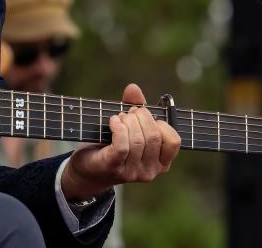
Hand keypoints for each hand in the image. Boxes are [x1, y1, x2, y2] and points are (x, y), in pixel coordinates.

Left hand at [61, 83, 179, 201]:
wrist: (88, 168)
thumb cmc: (112, 145)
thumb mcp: (129, 126)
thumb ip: (135, 107)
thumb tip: (133, 88)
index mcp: (161, 162)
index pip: (173, 140)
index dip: (159, 123)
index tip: (144, 116)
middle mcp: (151, 171)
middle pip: (153, 136)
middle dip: (140, 117)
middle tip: (128, 113)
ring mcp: (133, 173)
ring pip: (137, 140)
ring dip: (126, 122)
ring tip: (118, 118)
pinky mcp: (114, 168)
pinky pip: (122, 146)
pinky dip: (117, 128)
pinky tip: (112, 121)